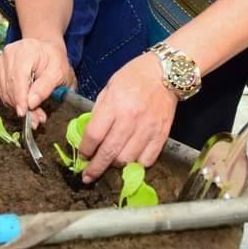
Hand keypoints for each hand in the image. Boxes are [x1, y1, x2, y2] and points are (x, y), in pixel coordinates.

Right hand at [0, 38, 76, 126]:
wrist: (46, 49)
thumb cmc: (54, 59)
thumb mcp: (59, 72)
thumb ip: (45, 87)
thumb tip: (31, 103)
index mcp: (25, 50)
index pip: (18, 77)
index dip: (20, 98)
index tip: (24, 113)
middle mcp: (9, 54)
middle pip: (10, 85)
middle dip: (21, 105)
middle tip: (37, 119)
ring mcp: (1, 61)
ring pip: (4, 90)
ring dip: (17, 105)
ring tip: (34, 114)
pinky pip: (1, 90)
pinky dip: (12, 100)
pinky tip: (25, 104)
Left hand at [78, 52, 176, 183]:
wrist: (164, 73)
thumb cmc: (133, 76)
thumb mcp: (109, 88)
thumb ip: (99, 111)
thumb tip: (90, 134)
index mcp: (114, 105)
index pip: (94, 135)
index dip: (85, 149)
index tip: (82, 156)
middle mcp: (130, 119)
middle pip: (109, 153)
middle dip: (96, 168)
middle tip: (88, 176)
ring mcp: (148, 128)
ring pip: (127, 160)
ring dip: (115, 166)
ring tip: (109, 164)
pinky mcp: (162, 135)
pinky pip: (147, 160)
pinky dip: (137, 164)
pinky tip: (130, 161)